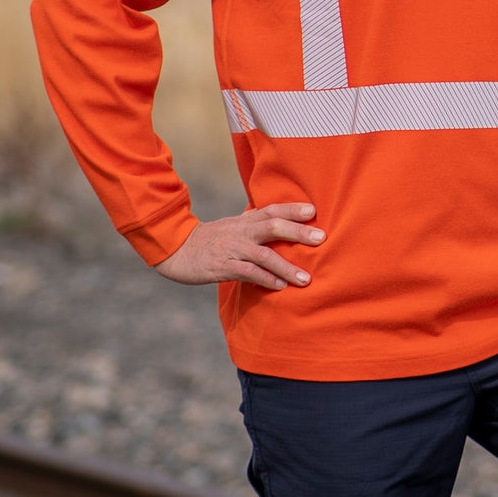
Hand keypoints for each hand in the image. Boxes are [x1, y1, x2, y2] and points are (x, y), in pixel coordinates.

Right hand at [155, 204, 322, 289]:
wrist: (176, 250)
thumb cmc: (210, 239)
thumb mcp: (232, 226)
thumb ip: (253, 222)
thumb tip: (278, 218)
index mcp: (244, 220)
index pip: (272, 209)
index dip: (292, 209)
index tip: (314, 211)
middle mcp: (241, 232)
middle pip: (272, 226)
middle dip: (298, 232)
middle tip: (321, 238)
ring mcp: (232, 249)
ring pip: (264, 254)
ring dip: (286, 266)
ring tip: (305, 279)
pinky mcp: (223, 267)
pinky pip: (248, 273)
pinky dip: (266, 280)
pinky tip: (280, 287)